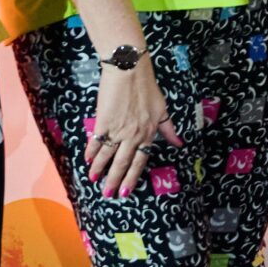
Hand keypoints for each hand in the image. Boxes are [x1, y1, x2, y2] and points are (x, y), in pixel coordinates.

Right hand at [86, 57, 182, 198]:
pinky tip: (87, 160)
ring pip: (107, 155)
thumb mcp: (163, 110)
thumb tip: (180, 143)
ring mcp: (118, 130)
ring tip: (94, 180)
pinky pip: (96, 141)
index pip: (140, 161)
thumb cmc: (147, 88)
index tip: (126, 190)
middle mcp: (133, 135)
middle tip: (107, 194)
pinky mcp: (103, 122)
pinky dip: (91, 151)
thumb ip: (169, 129)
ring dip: (100, 169)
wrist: (129, 71)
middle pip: (122, 162)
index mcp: (148, 133)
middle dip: (114, 180)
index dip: (132, 176)